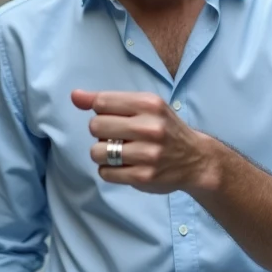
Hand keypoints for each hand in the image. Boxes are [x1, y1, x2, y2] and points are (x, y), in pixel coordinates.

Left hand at [71, 90, 217, 193]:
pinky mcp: (143, 176)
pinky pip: (105, 172)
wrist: (196, 159)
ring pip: (97, 152)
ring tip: (119, 153)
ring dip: (102, 154)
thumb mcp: (144, 106)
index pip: (102, 102)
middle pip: (96, 126)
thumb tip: (75, 96)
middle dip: (101, 133)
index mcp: (149, 104)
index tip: (112, 118)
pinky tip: (124, 166)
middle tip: (117, 137)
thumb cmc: (164, 129)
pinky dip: (109, 170)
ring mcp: (147, 154)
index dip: (100, 112)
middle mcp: (150, 127)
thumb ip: (108, 100)